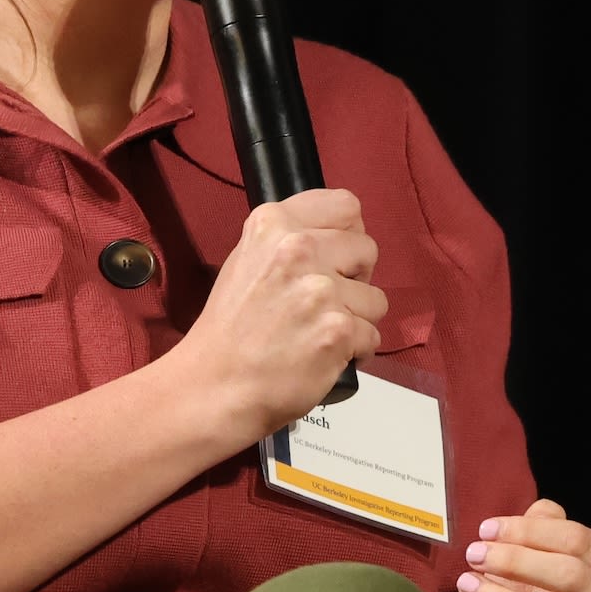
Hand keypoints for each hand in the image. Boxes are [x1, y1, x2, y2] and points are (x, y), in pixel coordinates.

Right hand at [163, 189, 386, 444]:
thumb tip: (334, 235)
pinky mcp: (338, 329)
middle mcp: (298, 248)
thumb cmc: (230, 329)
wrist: (215, 384)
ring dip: (356, 319)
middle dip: (355, 279)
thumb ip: (288, 238)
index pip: (346, 206)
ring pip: (375, 298)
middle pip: (367, 249)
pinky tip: (322, 355)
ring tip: (318, 333)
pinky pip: (372, 335)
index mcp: (274, 223)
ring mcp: (321, 290)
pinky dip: (354, 351)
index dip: (346, 236)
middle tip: (325, 303)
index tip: (336, 259)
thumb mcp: (246, 259)